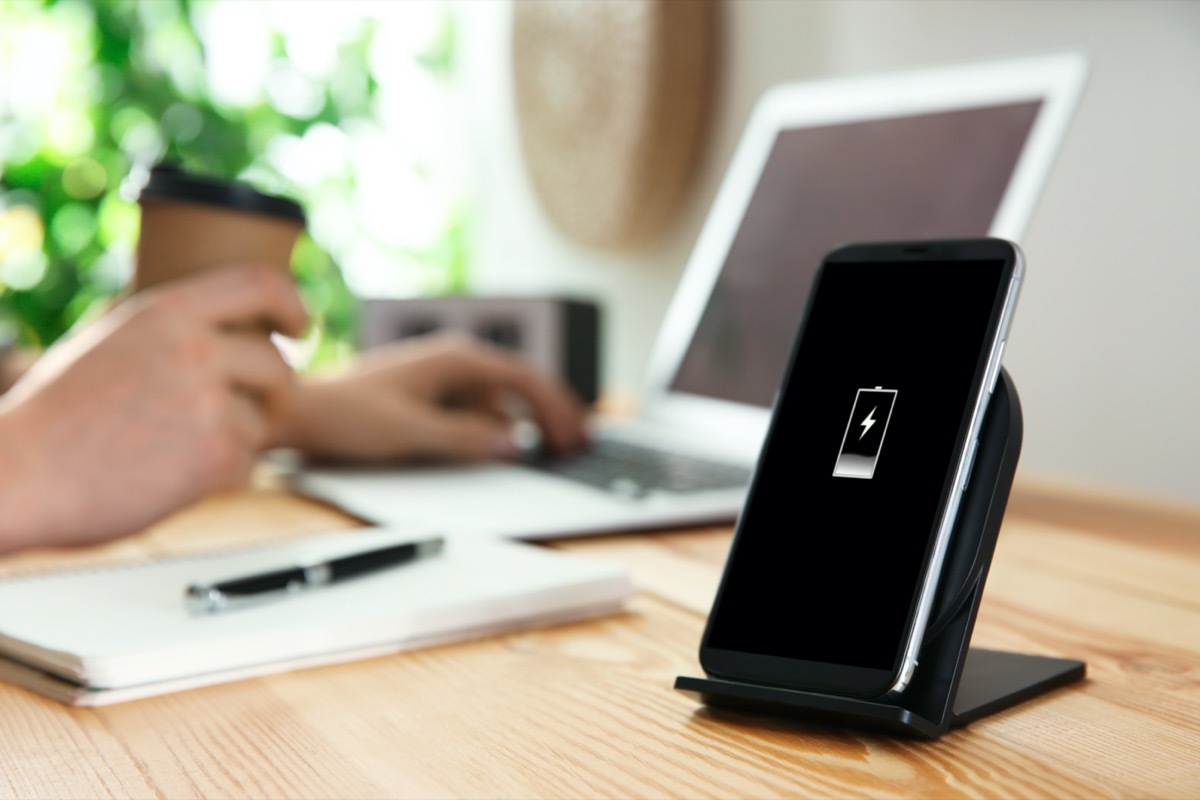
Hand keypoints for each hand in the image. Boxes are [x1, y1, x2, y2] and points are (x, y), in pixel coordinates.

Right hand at [0, 264, 307, 552]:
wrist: (19, 477)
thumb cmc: (52, 417)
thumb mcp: (104, 341)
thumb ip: (158, 326)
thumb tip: (200, 314)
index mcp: (167, 312)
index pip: (260, 284)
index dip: (291, 304)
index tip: (299, 327)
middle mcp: (196, 350)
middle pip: (276, 364)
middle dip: (272, 391)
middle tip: (251, 409)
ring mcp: (211, 403)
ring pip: (262, 419)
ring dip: (236, 438)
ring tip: (174, 449)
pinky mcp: (217, 456)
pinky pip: (248, 462)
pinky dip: (221, 474)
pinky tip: (172, 476)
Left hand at [272, 332, 589, 462]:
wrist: (300, 413)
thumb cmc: (348, 416)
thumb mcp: (411, 433)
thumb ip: (466, 440)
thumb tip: (515, 445)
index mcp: (454, 358)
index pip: (524, 377)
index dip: (556, 408)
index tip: (575, 436)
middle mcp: (454, 361)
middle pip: (520, 386)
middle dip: (550, 414)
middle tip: (577, 445)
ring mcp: (444, 378)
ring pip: (501, 400)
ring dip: (526, 423)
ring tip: (552, 449)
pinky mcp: (433, 396)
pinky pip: (478, 410)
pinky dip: (498, 428)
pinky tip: (507, 449)